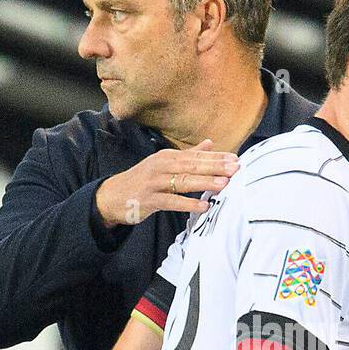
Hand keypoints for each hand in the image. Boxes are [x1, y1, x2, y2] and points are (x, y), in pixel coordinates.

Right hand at [94, 141, 237, 227]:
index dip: (216, 158)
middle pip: (191, 166)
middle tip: (235, 169)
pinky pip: (172, 202)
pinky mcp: (149, 200)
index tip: (236, 159)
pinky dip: (188, 204)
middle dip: (214, 167)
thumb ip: (188, 154)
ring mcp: (154, 183)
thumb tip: (210, 143)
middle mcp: (161, 166)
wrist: (112, 196)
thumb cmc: (143, 180)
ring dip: (204, 183)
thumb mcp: (164, 163)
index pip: (196, 156)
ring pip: (182, 182)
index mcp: (168, 157)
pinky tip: (203, 206)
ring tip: (224, 185)